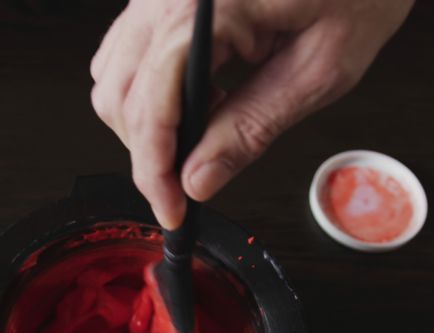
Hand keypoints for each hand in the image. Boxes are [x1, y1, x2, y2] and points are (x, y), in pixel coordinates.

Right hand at [90, 0, 413, 228]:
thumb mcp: (319, 69)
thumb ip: (252, 127)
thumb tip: (198, 179)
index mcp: (208, 5)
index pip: (150, 103)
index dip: (154, 170)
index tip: (173, 210)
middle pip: (118, 92)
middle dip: (149, 151)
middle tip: (190, 185)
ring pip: (113, 74)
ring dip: (147, 121)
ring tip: (209, 129)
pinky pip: (130, 50)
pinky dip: (151, 89)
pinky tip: (201, 96)